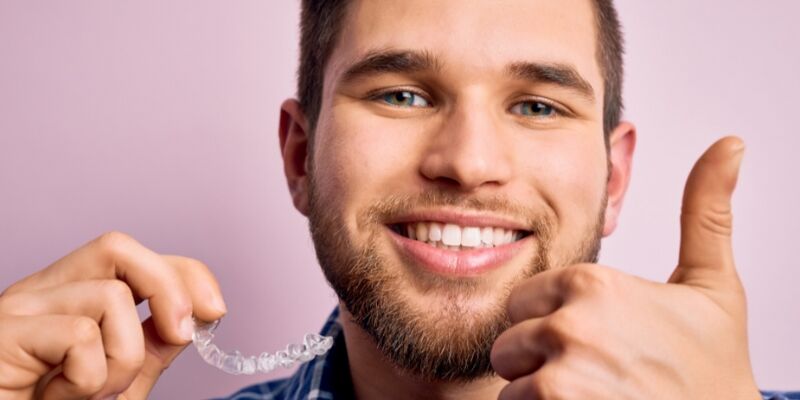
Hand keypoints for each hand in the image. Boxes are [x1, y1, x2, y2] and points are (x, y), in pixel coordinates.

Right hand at [0, 232, 226, 399]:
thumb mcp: (119, 382)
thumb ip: (151, 347)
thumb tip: (194, 314)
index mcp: (67, 298)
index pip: (131, 256)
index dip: (183, 273)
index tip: (215, 310)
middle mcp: (40, 294)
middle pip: (117, 247)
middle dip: (168, 289)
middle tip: (180, 336)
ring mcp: (18, 310)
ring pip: (111, 296)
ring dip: (123, 358)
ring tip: (91, 395)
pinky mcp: (2, 334)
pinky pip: (80, 335)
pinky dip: (89, 379)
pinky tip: (58, 399)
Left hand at [491, 137, 761, 398]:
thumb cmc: (713, 368)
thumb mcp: (712, 286)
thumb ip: (705, 213)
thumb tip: (730, 144)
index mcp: (594, 283)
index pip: (525, 301)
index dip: (552, 325)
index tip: (598, 343)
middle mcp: (572, 321)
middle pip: (510, 342)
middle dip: (540, 362)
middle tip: (597, 376)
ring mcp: (562, 371)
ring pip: (512, 382)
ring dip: (542, 397)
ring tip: (596, 398)